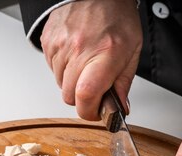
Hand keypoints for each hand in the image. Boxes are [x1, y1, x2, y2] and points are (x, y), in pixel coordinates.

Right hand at [41, 0, 141, 119]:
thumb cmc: (116, 16)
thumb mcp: (132, 50)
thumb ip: (123, 83)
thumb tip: (119, 108)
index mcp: (106, 53)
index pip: (86, 95)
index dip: (89, 112)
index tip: (95, 113)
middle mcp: (80, 49)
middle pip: (70, 96)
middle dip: (82, 98)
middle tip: (93, 87)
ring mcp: (61, 45)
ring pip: (60, 84)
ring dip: (72, 82)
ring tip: (85, 64)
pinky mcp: (48, 41)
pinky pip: (52, 69)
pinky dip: (63, 68)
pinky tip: (75, 55)